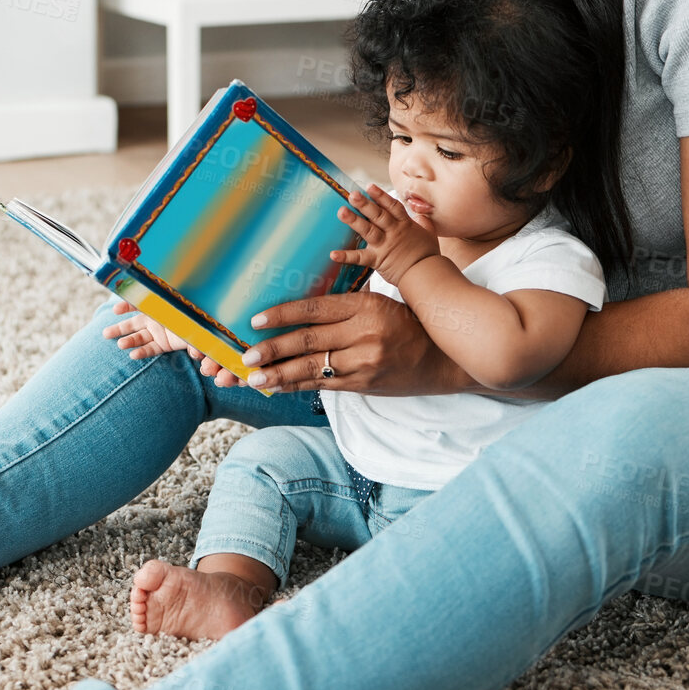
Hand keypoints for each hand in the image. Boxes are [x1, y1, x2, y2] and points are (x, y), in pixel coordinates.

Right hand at [102, 301, 207, 362]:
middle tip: (105, 334)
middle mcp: (157, 318)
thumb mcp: (190, 314)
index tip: (116, 310)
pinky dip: (142, 351)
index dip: (127, 305)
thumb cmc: (198, 315)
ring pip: (139, 337)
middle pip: (134, 323)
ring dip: (129, 341)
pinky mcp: (164, 344)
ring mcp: (159, 332)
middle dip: (120, 328)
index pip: (139, 302)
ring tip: (120, 345)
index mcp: (159, 306)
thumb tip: (188, 338)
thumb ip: (184, 317)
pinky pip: (150, 348)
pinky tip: (133, 355)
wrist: (208, 328)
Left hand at [232, 290, 455, 393]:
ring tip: (251, 377)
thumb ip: (344, 305)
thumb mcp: (379, 303)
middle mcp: (364, 333)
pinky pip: (323, 385)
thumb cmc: (407, 324)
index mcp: (365, 305)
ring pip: (312, 367)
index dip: (282, 315)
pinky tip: (276, 386)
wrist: (443, 358)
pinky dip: (297, 386)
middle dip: (272, 348)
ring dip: (278, 374)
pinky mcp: (363, 385)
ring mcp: (364, 363)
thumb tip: (298, 305)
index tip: (256, 320)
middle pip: (308, 340)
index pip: (315, 308)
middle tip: (245, 354)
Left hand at [331, 183, 440, 286]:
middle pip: (378, 215)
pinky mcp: (378, 260)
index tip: (369, 186)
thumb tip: (421, 215)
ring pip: (368, 230)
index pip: (392, 206)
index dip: (380, 196)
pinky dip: (346, 257)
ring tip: (341, 212)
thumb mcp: (429, 234)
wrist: (427, 274)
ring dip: (354, 221)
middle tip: (352, 194)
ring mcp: (385, 245)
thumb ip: (424, 222)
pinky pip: (360, 258)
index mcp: (405, 224)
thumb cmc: (429, 255)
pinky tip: (333, 254)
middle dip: (365, 204)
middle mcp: (393, 232)